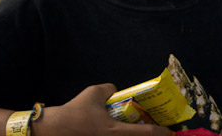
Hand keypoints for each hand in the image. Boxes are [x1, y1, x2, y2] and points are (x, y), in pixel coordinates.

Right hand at [35, 84, 172, 134]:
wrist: (50, 131)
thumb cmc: (73, 113)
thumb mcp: (94, 93)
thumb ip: (110, 90)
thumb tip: (116, 91)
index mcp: (115, 132)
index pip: (147, 134)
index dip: (162, 133)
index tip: (171, 133)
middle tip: (158, 132)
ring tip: (142, 131)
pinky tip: (119, 132)